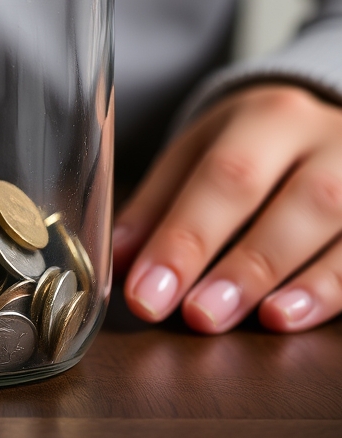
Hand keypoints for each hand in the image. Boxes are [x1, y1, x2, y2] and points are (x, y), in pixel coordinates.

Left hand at [114, 84, 341, 332]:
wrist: (327, 128)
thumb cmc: (255, 147)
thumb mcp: (202, 152)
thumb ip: (160, 204)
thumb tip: (117, 261)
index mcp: (269, 115)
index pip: (226, 175)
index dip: (186, 237)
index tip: (146, 293)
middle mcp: (326, 138)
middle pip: (293, 199)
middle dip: (240, 264)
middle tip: (195, 315)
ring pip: (337, 223)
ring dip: (291, 281)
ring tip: (249, 322)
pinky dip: (330, 290)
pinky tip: (291, 317)